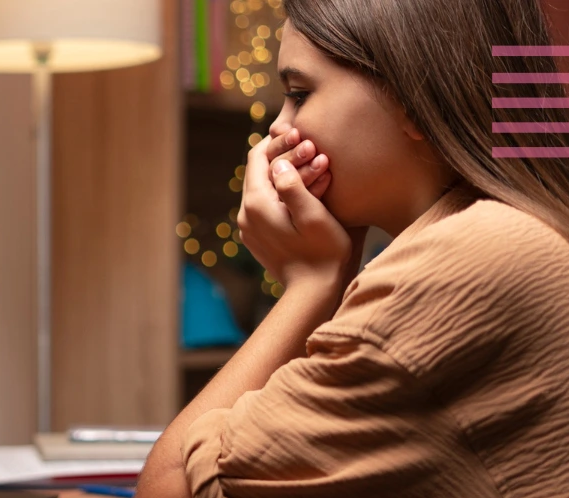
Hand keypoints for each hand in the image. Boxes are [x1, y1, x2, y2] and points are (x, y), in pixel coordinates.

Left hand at [237, 132, 360, 292]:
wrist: (313, 293)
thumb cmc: (322, 253)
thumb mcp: (313, 215)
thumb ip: (293, 185)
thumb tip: (278, 163)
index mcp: (257, 204)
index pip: (258, 158)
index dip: (279, 142)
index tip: (301, 133)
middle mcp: (246, 214)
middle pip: (259, 171)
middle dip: (285, 155)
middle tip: (312, 146)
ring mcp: (250, 227)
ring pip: (263, 187)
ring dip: (286, 173)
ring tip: (316, 164)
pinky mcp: (258, 236)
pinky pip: (266, 205)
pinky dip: (283, 191)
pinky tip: (308, 188)